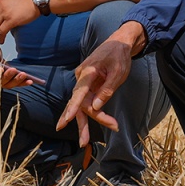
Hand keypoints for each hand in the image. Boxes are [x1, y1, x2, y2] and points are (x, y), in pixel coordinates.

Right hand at [0, 43, 40, 88]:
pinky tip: (31, 80)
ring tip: (24, 75)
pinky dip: (23, 83)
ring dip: (17, 81)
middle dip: (7, 76)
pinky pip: (16, 84)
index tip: (0, 68)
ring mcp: (0, 82)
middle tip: (14, 70)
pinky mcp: (9, 83)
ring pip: (8, 84)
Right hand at [56, 23, 141, 146]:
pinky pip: (87, 101)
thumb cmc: (119, 55)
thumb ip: (107, 90)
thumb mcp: (118, 73)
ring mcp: (83, 81)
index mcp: (87, 72)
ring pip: (82, 105)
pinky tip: (91, 126)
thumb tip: (96, 107)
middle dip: (82, 123)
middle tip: (83, 142)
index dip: (72, 109)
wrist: (119, 43)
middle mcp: (81, 78)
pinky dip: (92, 113)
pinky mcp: (88, 85)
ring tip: (85, 141)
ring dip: (88, 121)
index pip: (78, 93)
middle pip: (79, 103)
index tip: (66, 121)